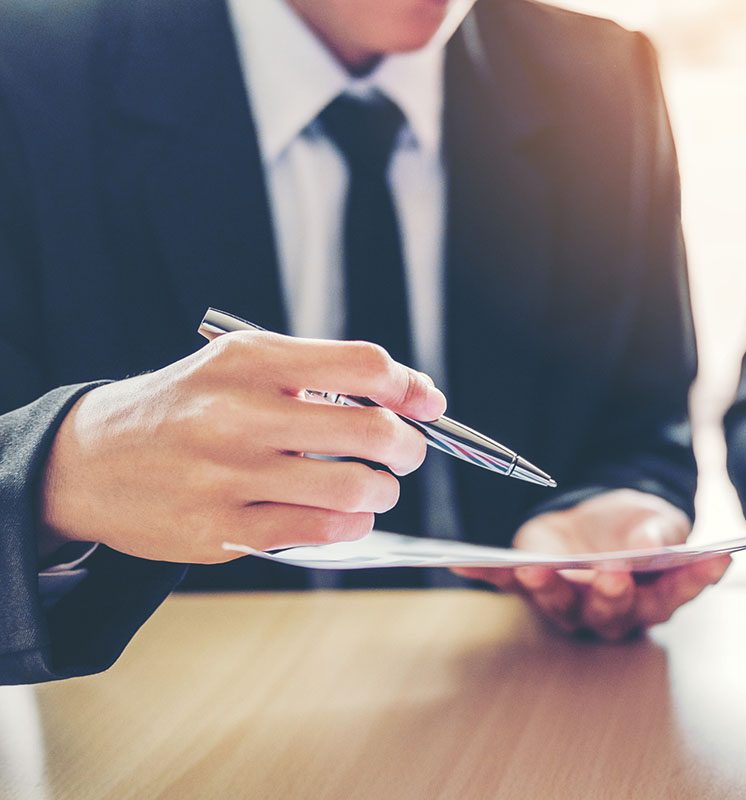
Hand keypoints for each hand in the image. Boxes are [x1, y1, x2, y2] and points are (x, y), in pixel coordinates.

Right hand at [39, 331, 445, 563]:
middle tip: (406, 453)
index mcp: (250, 361)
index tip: (425, 403)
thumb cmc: (187, 408)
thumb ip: (325, 374)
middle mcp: (238, 414)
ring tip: (375, 486)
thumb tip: (419, 394)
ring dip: (383, 490)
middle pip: (372, 430)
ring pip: (353, 488)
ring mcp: (228, 476)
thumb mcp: (243, 366)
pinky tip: (346, 515)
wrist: (88, 460)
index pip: (363, 364)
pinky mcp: (221, 530)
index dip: (409, 386)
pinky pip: (320, 531)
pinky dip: (352, 524)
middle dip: (409, 447)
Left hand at [453, 489, 728, 640]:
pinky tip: (462, 564)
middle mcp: (611, 609)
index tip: (715, 560)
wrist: (598, 520)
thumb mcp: (655, 520)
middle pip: (615, 612)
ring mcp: (570, 600)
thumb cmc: (635, 528)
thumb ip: (660, 533)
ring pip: (561, 605)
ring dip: (550, 590)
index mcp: (653, 594)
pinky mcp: (533, 584)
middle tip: (613, 574)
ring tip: (540, 572)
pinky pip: (506, 583)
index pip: (677, 593)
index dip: (694, 581)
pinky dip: (485, 574)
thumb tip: (654, 542)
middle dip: (613, 594)